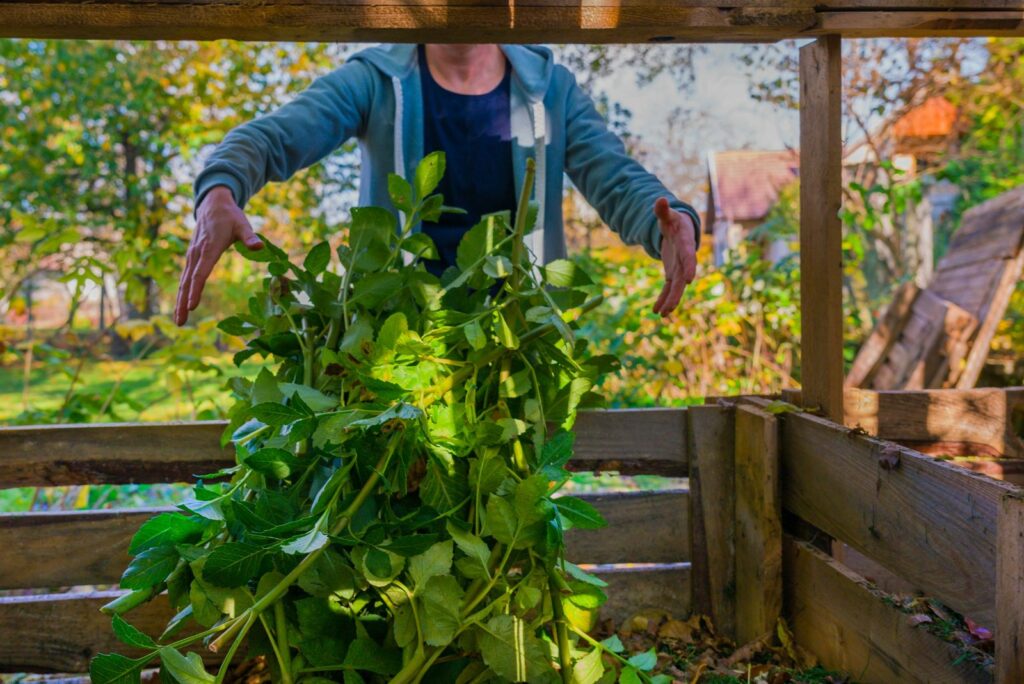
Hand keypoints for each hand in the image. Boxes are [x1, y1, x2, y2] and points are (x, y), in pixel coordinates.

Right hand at [174, 186, 262, 325]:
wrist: (213, 204)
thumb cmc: (231, 216)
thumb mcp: (243, 225)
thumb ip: (250, 237)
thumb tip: (259, 247)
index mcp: (209, 248)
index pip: (201, 273)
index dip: (196, 290)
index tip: (192, 306)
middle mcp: (196, 253)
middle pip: (188, 282)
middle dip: (183, 303)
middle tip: (180, 323)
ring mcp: (191, 255)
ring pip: (183, 281)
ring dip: (179, 301)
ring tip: (178, 321)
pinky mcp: (191, 257)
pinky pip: (185, 277)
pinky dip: (182, 292)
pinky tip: (181, 306)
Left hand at [652, 197, 697, 317]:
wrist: (679, 230)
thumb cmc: (674, 221)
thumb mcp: (667, 215)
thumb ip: (662, 210)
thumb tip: (660, 200)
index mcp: (685, 245)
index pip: (689, 257)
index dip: (689, 267)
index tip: (689, 280)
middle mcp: (685, 260)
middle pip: (682, 278)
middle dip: (677, 293)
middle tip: (671, 306)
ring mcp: (679, 269)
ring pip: (676, 288)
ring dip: (670, 301)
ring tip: (663, 314)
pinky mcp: (673, 274)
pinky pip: (669, 289)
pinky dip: (663, 299)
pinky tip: (657, 311)